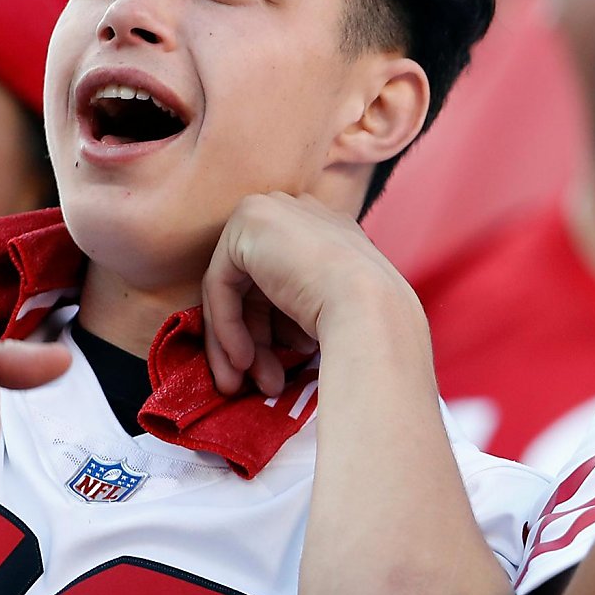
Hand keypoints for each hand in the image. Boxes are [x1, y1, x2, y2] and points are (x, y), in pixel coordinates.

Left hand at [201, 193, 421, 397]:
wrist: (372, 310)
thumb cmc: (366, 322)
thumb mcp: (333, 309)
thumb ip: (299, 306)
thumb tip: (267, 339)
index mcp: (330, 230)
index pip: (285, 280)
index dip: (277, 329)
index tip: (280, 370)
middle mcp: (302, 212)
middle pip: (256, 284)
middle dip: (256, 339)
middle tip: (262, 383)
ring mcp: (275, 211)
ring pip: (235, 288)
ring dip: (240, 341)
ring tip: (250, 383)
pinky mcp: (249, 224)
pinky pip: (222, 283)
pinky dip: (227, 326)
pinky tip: (243, 360)